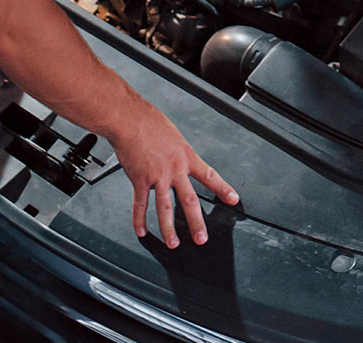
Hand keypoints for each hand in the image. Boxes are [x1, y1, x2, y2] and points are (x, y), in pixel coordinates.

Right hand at [107, 102, 239, 247]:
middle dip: (197, 222)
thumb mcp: (174, 134)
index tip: (233, 199)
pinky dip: (139, 219)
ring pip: (165, 208)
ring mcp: (157, 176)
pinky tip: (141, 230)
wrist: (129, 119)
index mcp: (186, 156)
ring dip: (169, 228)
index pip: (210, 176)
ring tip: (173, 243)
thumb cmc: (149, 121)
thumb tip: (179, 158)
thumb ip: (178, 151)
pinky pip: (140, 204)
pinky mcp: (139, 179)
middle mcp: (174, 169)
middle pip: (189, 200)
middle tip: (201, 238)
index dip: (223, 189)